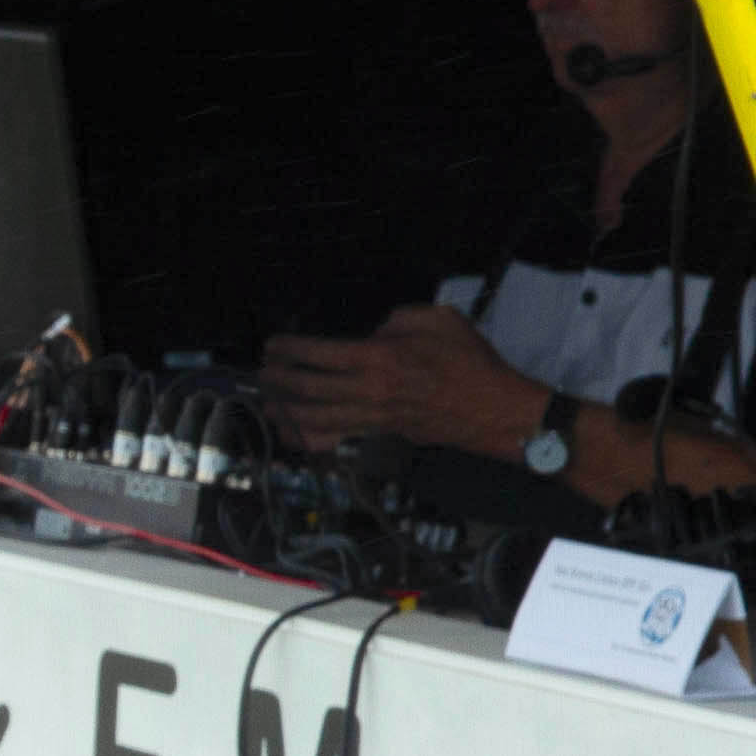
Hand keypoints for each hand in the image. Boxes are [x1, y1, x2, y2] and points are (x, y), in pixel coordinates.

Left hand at [258, 305, 542, 457]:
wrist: (492, 408)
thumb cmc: (470, 362)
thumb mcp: (438, 320)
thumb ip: (398, 319)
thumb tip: (372, 332)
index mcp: (380, 358)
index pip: (319, 354)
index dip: (289, 349)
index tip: (273, 345)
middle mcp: (369, 389)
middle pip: (307, 388)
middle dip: (278, 380)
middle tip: (263, 372)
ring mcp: (372, 414)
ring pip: (314, 417)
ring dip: (285, 409)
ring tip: (267, 402)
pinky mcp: (378, 431)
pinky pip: (335, 435)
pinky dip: (308, 435)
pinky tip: (291, 431)